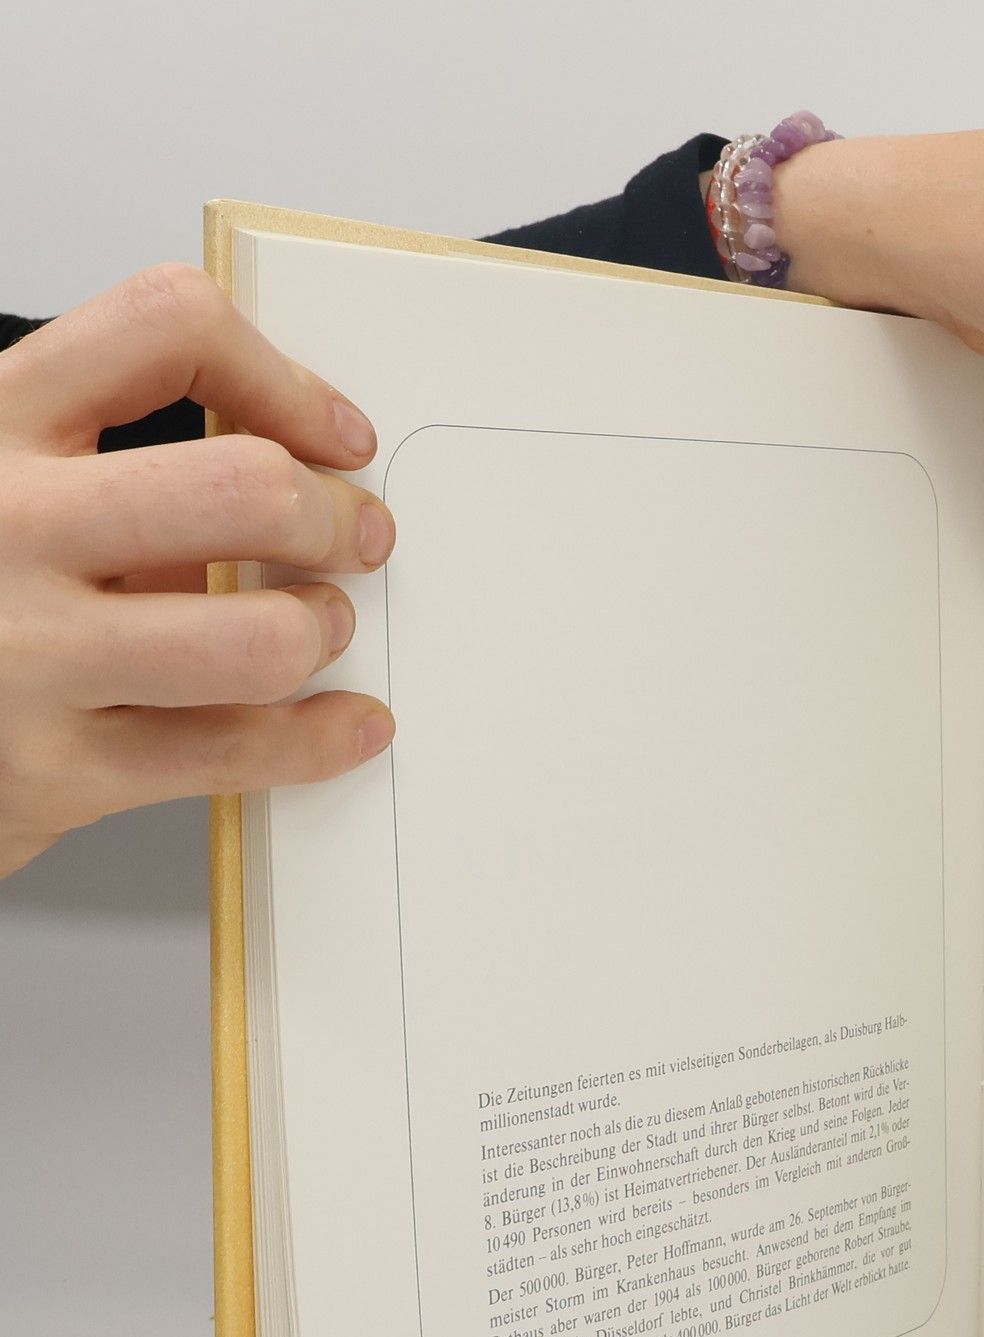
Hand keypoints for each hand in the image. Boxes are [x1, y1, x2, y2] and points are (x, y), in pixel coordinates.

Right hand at [0, 264, 396, 878]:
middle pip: (246, 487)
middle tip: (359, 538)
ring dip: (319, 630)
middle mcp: (6, 521)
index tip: (338, 438)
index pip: (166, 331)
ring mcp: (29, 650)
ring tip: (319, 628)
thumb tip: (300, 484)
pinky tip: (350, 724)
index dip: (284, 381)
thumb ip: (124, 476)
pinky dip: (321, 739)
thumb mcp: (12, 489)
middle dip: (333, 517)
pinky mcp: (56, 769)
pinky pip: (236, 750)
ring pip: (260, 638)